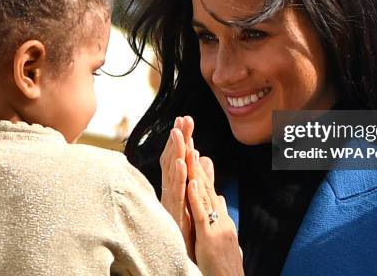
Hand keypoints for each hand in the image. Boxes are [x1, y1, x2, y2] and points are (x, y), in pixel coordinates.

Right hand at [159, 116, 194, 257]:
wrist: (187, 257)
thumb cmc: (189, 227)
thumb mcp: (198, 197)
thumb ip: (202, 178)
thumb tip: (205, 157)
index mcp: (178, 186)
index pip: (179, 157)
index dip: (182, 138)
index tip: (185, 119)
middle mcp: (172, 191)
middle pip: (174, 160)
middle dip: (178, 139)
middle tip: (183, 119)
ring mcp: (171, 202)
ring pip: (172, 174)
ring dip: (176, 152)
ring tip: (178, 134)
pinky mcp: (174, 215)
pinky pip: (176, 194)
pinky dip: (178, 178)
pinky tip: (181, 163)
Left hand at [187, 153, 243, 275]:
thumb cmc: (225, 265)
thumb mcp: (223, 234)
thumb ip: (220, 215)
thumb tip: (220, 196)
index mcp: (220, 217)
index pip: (207, 188)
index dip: (199, 168)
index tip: (192, 148)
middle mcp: (220, 218)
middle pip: (205, 185)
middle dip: (196, 161)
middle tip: (190, 138)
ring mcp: (215, 226)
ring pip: (203, 194)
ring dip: (195, 172)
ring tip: (189, 150)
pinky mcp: (209, 237)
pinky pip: (201, 214)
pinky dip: (195, 197)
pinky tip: (189, 183)